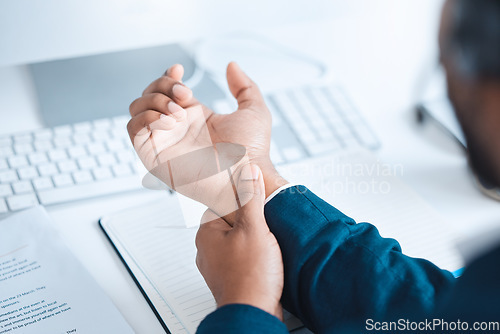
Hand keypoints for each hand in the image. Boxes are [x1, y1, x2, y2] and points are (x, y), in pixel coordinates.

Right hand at [127, 63, 287, 217]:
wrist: (246, 174)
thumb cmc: (253, 151)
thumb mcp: (253, 110)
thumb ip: (244, 86)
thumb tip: (231, 66)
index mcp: (194, 117)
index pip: (166, 90)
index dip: (167, 76)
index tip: (179, 70)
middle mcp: (176, 128)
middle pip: (148, 95)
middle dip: (162, 85)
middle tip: (185, 95)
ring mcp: (165, 141)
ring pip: (137, 109)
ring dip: (154, 101)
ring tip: (178, 112)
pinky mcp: (155, 156)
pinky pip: (134, 130)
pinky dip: (146, 118)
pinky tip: (169, 121)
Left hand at [195, 164, 283, 318]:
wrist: (253, 313)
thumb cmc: (249, 276)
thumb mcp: (254, 228)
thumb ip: (251, 197)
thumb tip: (249, 172)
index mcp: (207, 232)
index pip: (224, 202)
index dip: (245, 201)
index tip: (259, 203)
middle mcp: (208, 249)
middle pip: (234, 221)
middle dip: (254, 222)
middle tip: (267, 225)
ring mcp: (219, 265)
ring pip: (241, 241)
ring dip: (258, 240)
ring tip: (270, 244)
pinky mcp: (232, 277)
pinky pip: (245, 258)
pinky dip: (257, 256)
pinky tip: (269, 258)